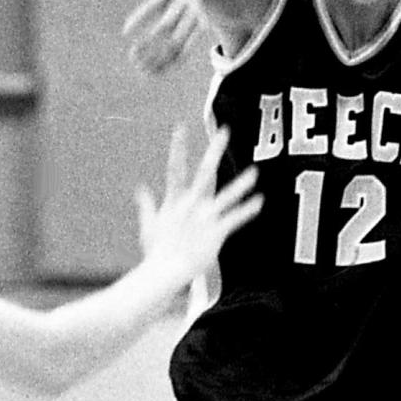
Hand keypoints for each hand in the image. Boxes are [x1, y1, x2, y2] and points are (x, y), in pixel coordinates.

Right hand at [121, 0, 209, 74]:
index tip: (143, 72)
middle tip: (134, 62)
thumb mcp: (179, 25)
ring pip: (164, 26)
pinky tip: (126, 30)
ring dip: (147, 41)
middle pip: (173, 43)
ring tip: (132, 50)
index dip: (162, 65)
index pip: (181, 54)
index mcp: (200, 26)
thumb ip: (171, 46)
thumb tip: (153, 72)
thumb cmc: (177, 5)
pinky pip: (151, 7)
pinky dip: (138, 19)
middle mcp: (195, 14)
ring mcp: (182, 0)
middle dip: (153, 56)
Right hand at [135, 126, 260, 282]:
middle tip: (224, 132)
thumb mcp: (149, 225)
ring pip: (226, 195)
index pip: (175, 168)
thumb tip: (140, 189)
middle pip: (205, 172)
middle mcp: (190, 205)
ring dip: (241, 183)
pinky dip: (248, 210)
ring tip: (255, 172)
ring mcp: (204, 218)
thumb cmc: (156, 252)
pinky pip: (235, 218)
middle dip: (215, 151)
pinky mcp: (215, 232)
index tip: (180, 128)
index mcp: (175, 201)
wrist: (164, 272)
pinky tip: (259, 201)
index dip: (177, 147)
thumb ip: (147, 205)